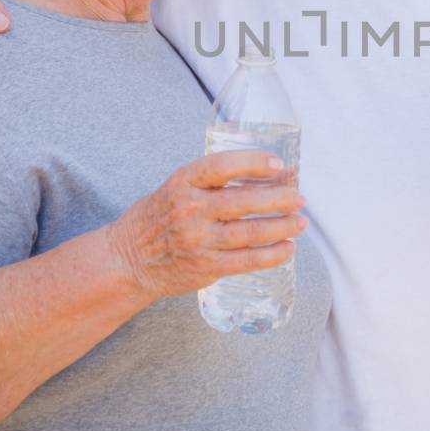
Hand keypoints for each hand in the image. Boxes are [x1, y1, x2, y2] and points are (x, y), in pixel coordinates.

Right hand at [105, 149, 306, 298]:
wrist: (128, 260)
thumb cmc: (159, 216)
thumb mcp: (177, 187)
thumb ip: (214, 181)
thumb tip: (269, 173)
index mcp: (182, 182)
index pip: (221, 166)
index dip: (253, 163)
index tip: (278, 164)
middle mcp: (190, 210)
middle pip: (243, 202)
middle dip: (279, 199)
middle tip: (300, 198)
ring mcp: (198, 241)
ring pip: (250, 233)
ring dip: (282, 227)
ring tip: (301, 223)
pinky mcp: (206, 267)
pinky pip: (246, 261)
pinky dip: (271, 255)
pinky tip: (288, 248)